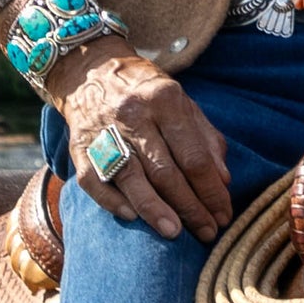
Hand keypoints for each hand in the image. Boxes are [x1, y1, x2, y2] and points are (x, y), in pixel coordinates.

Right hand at [36, 42, 233, 240]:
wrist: (91, 69)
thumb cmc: (147, 93)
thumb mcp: (184, 103)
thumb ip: (206, 140)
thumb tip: (223, 181)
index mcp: (165, 100)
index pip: (193, 156)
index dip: (211, 191)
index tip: (224, 215)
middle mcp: (133, 115)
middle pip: (165, 171)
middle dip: (189, 207)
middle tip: (206, 232)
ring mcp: (103, 131)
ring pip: (131, 178)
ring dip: (154, 210)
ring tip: (174, 232)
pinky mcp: (79, 146)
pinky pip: (94, 180)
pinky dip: (112, 201)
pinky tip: (132, 217)